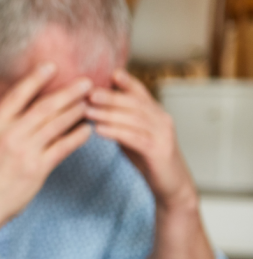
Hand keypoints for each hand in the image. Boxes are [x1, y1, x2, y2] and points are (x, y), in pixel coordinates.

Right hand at [0, 63, 92, 240]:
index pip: (18, 94)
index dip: (36, 78)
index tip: (52, 66)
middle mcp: (10, 133)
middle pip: (44, 106)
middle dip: (68, 92)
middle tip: (86, 82)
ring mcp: (25, 151)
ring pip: (56, 124)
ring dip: (76, 110)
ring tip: (90, 101)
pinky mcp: (37, 169)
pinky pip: (62, 147)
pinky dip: (76, 136)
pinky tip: (87, 129)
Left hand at [86, 69, 197, 210]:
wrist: (171, 185)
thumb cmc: (148, 159)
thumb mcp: (133, 134)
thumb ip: (120, 120)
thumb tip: (93, 106)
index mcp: (155, 113)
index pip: (141, 92)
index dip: (127, 81)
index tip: (111, 72)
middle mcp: (162, 120)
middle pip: (134, 103)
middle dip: (110, 96)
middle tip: (89, 92)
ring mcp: (163, 135)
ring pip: (134, 119)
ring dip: (108, 114)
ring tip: (87, 111)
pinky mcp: (160, 151)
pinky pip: (135, 138)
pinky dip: (116, 132)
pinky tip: (99, 130)